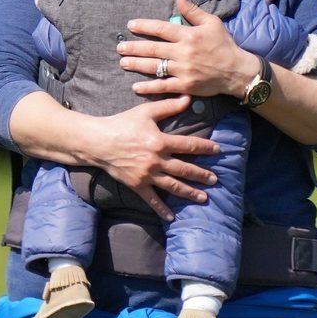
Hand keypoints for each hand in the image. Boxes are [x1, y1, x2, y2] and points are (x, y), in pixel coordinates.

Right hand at [86, 96, 220, 221]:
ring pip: (173, 186)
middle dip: (202, 175)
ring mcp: (147, 175)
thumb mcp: (145, 112)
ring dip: (190, 193)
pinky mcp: (137, 185)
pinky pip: (151, 200)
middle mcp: (156, 161)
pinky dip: (161, 209)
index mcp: (160, 142)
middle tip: (215, 180)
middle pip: (185, 169)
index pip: (189, 145)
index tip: (218, 150)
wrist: (98, 143)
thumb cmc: (122, 124)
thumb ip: (168, 106)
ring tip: (204, 198)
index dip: (205, 147)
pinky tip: (171, 218)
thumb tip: (188, 99)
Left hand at [119, 0, 257, 99]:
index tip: (130, 26)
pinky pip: (163, 87)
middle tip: (120, 47)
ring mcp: (183, 70)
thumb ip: (193, 11)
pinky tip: (136, 86)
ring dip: (136, 65)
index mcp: (188, 35)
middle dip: (133, 48)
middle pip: (152, 49)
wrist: (236, 71)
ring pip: (154, 67)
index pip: (161, 29)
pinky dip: (148, 87)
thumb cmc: (224, 45)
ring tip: (123, 62)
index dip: (144, 27)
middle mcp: (183, 52)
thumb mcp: (212, 23)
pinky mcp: (185, 85)